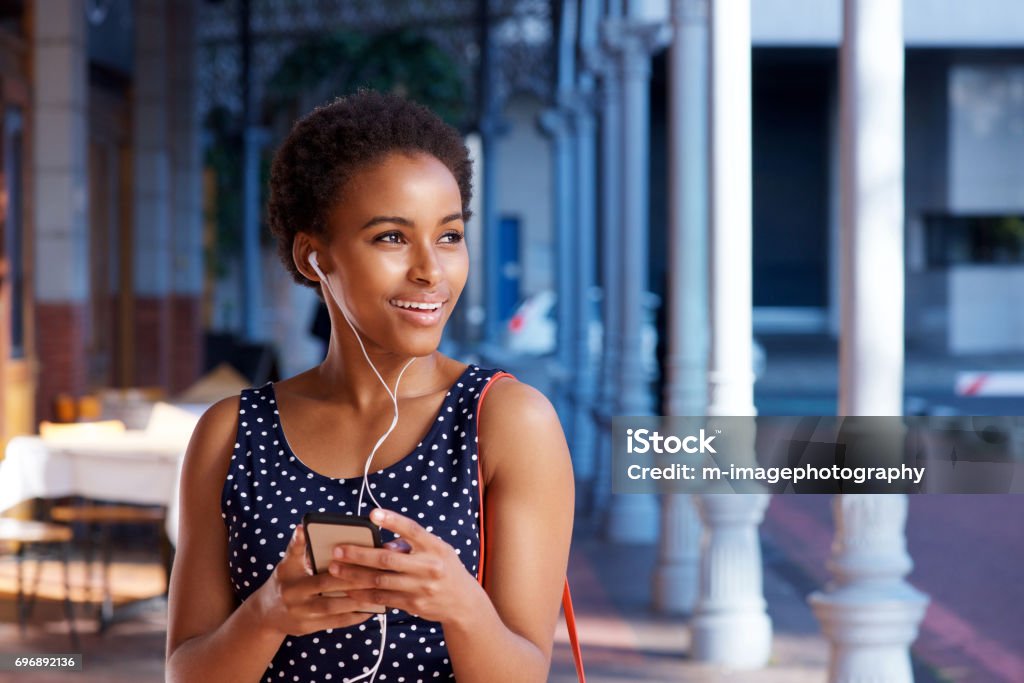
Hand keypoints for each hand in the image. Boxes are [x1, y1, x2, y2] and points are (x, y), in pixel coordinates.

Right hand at [250, 524, 379, 636]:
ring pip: (333, 608)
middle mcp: (295, 597)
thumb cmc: (283, 581)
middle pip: (327, 588)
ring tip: (378, 591)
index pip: (311, 566)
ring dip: (357, 601)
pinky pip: (334, 623)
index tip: (351, 555)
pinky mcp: (309, 628)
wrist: (265, 614)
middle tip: (375, 572)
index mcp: (291, 577)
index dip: (331, 563)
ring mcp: (301, 614)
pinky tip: (370, 610)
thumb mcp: (286, 563)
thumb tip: (303, 526)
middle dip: (352, 580)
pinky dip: (353, 617)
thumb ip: (297, 547)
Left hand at [331, 508, 483, 624]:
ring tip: (335, 570)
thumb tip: (381, 544)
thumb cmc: (444, 568)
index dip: (393, 521)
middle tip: (337, 550)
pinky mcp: (414, 605)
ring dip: (354, 575)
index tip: (372, 514)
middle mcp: (429, 567)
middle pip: (388, 559)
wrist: (463, 602)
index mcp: (436, 547)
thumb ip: (411, 544)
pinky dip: (364, 594)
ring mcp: (421, 588)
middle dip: (359, 554)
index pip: (413, 530)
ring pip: (381, 581)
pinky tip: (349, 589)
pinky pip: (383, 599)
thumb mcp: (436, 550)